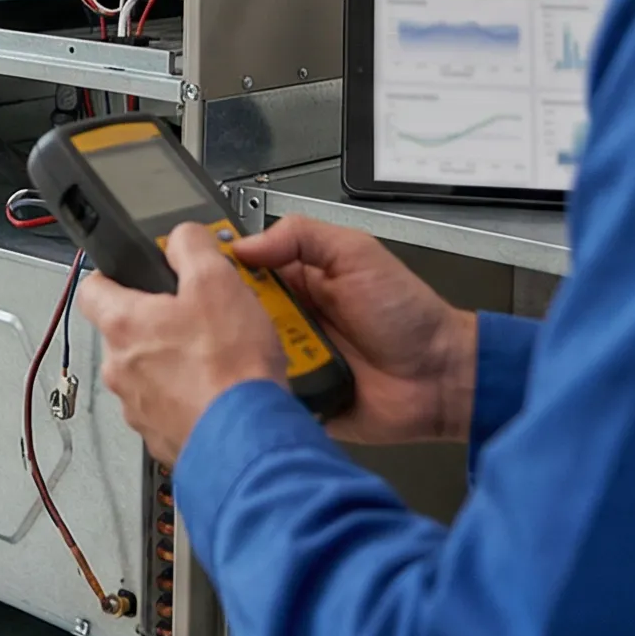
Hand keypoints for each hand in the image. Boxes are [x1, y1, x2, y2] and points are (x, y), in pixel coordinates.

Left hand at [77, 222, 285, 464]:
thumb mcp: (217, 282)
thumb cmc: (229, 370)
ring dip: (174, 362)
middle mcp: (120, 368)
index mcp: (123, 325)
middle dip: (158, 322)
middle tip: (197, 315)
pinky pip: (167, 406)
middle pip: (126, 332)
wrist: (248, 441)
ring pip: (148, 371)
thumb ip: (192, 247)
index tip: (130, 273)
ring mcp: (137, 406)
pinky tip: (219, 391)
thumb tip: (182, 235)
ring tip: (216, 356)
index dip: (111, 275)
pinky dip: (188, 397)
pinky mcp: (160, 436)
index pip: (91, 288)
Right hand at [232, 216, 477, 445]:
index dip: (216, 271)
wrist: (439, 377)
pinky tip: (253, 389)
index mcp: (295, 282)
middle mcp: (286, 322)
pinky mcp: (297, 399)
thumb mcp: (357, 254)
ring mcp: (290, 363)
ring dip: (240, 358)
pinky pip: (265, 396)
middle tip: (222, 319)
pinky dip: (260, 393)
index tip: (194, 270)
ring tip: (240, 355)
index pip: (239, 272)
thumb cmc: (407, 314)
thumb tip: (243, 243)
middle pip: (232, 317)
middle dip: (222, 319)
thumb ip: (303, 236)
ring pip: (243, 358)